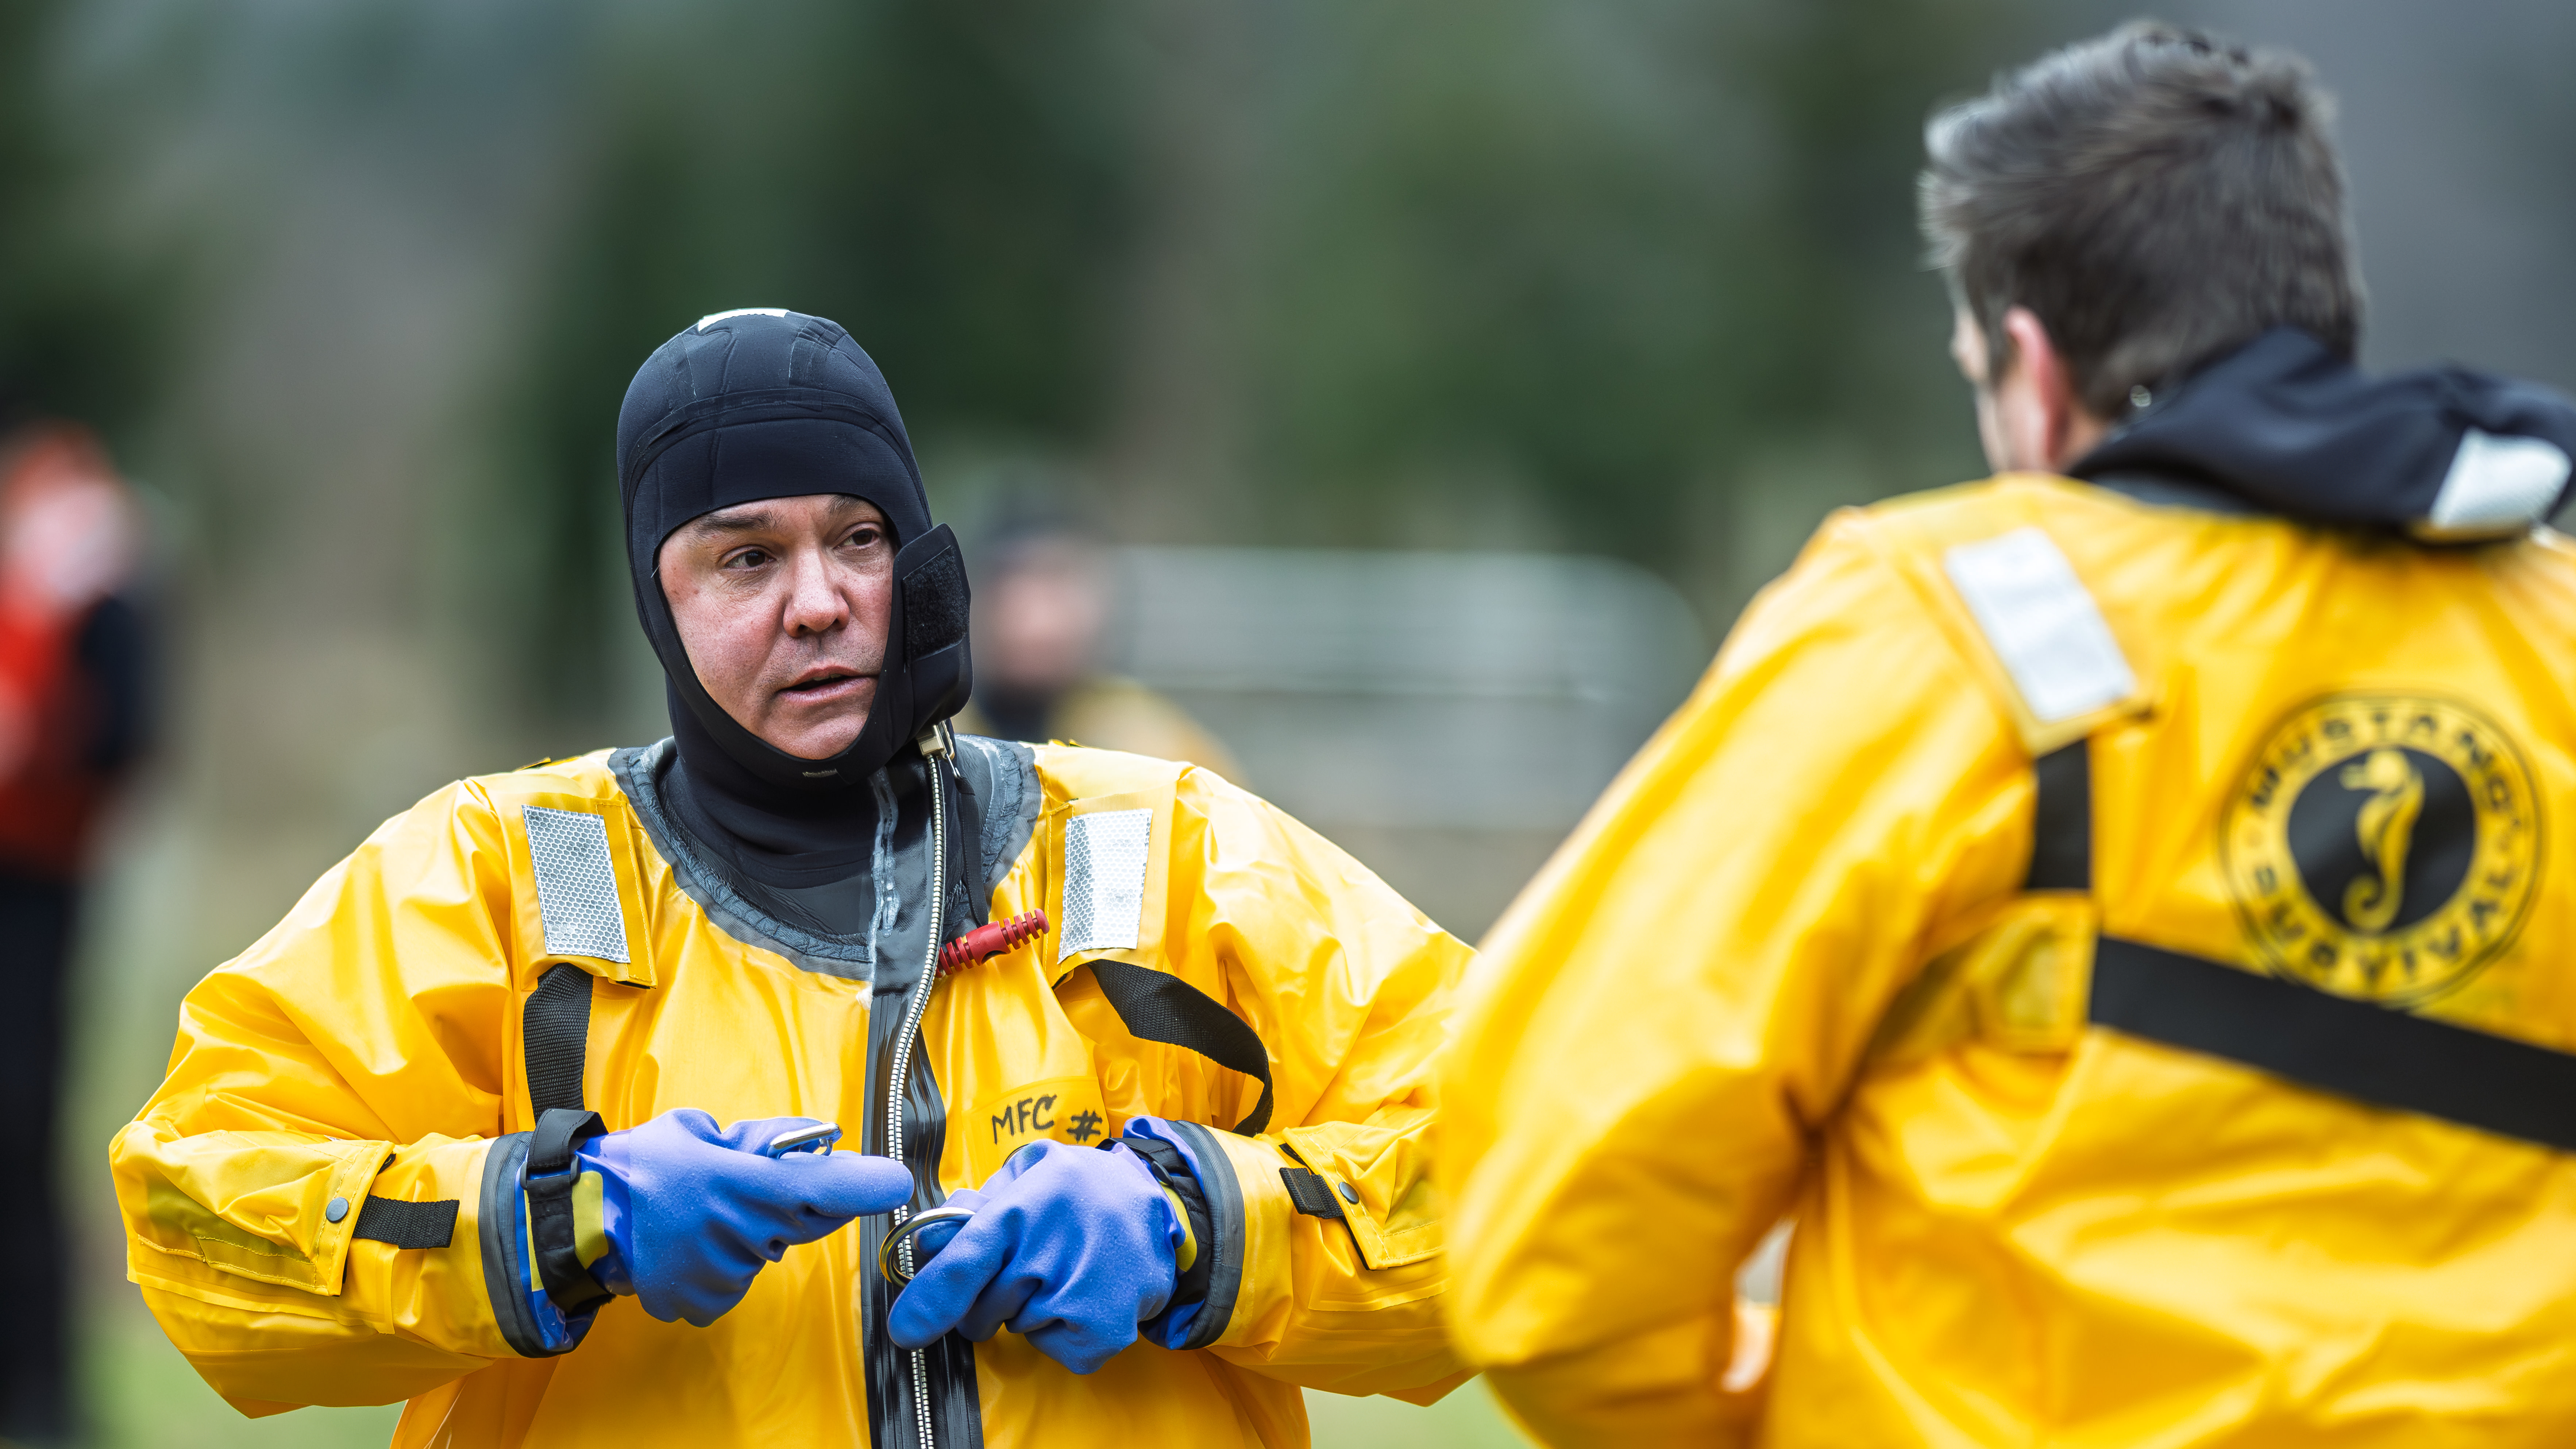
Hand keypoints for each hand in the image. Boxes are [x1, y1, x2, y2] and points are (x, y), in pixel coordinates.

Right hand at [578, 1109, 912, 1326]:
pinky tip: (689, 1243)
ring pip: (767, 1250)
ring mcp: (724, 1271)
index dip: (864, 1185)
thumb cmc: (641, 1166)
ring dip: (749, 1232)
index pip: (821, 1185)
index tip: (894, 1182)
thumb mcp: (700, 1129)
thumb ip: (761, 1139)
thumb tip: (811, 1141)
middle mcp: (742, 1232)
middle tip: (746, 1184)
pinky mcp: (705, 1301)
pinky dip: (721, 1262)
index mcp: (744, 1183)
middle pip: (805, 1220)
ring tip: (699, 1213)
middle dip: (794, 1201)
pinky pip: (735, 1280)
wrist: (578, 1219)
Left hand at [886, 1140, 1181, 1373]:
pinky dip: (1062, 1333)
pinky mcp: (1104, 1329)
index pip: (962, 1263)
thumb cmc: (1078, 1189)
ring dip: (1030, 1310)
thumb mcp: (1028, 1171)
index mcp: (1023, 1206)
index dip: (928, 1302)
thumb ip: (976, 1205)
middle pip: (979, 1311)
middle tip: (1022, 1271)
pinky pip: (1054, 1350)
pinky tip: (1085, 1296)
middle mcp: (1050, 1249)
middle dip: (985, 1300)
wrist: (1160, 1201)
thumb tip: (929, 1243)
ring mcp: (1079, 1293)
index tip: (906, 1331)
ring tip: (1066, 1271)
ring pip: (1017, 1329)